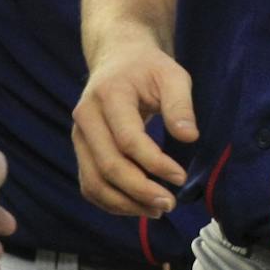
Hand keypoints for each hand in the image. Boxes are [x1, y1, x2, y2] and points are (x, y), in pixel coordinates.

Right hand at [72, 41, 195, 217]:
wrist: (118, 60)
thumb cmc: (148, 69)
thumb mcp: (172, 75)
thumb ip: (180, 104)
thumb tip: (189, 137)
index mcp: (108, 95)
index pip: (128, 139)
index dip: (154, 163)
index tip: (180, 177)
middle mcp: (86, 117)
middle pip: (108, 165)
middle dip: (140, 190)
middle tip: (170, 204)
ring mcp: (79, 136)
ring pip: (94, 182)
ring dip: (125, 203)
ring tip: (157, 210)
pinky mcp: (81, 151)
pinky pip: (90, 186)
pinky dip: (112, 203)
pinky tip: (139, 206)